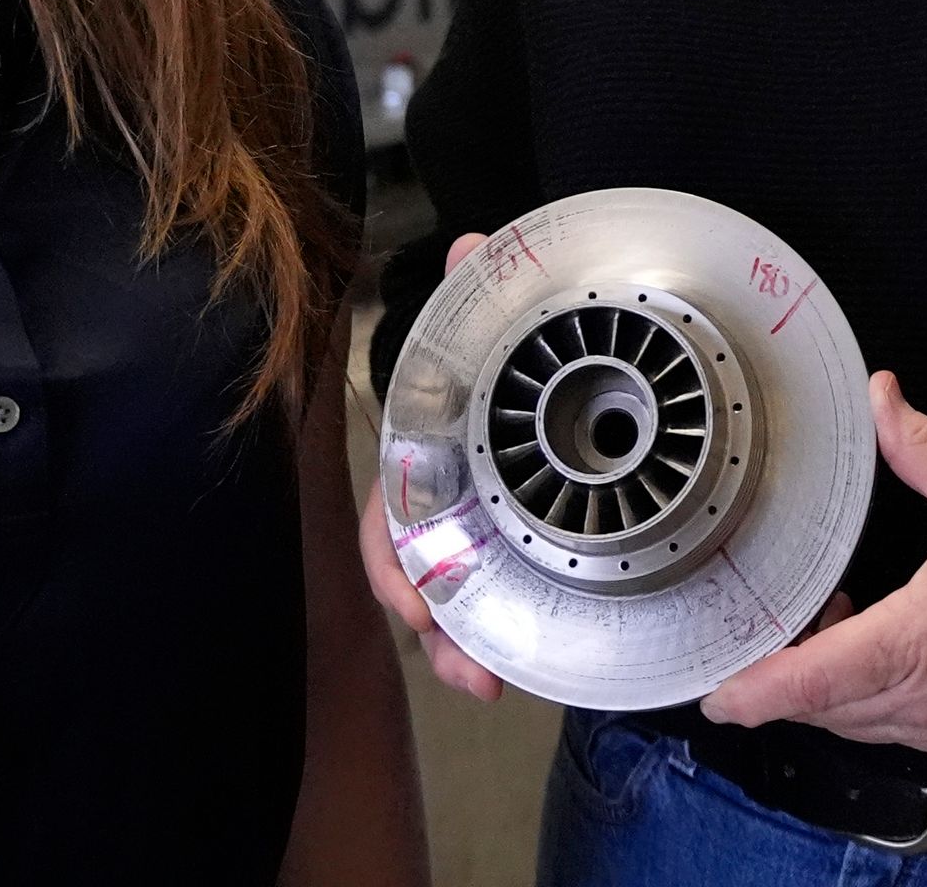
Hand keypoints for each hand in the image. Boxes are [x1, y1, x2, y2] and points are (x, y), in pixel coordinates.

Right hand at [361, 232, 503, 700]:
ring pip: (445, 608)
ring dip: (460, 651)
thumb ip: (472, 293)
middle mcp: (431, 507)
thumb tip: (470, 243)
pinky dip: (487, 645)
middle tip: (470, 668)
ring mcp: (463, 538)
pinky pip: (481, 612)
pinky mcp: (500, 560)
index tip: (416, 602)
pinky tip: (508, 673)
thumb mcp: (484, 330)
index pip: (387, 520)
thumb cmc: (492, 364)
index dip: (395, 563)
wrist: (539, 379)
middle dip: (435, 630)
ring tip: (489, 682)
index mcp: (419, 460)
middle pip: (415, 583)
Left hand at [698, 372, 926, 752]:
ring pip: (849, 721)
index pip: (811, 684)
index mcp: (914, 641)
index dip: (754, 692)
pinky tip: (862, 641)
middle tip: (760, 627)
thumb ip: (920, 448)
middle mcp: (920, 696)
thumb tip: (882, 397)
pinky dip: (858, 695)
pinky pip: (883, 725)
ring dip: (820, 685)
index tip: (714, 692)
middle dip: (779, 677)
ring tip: (820, 621)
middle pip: (818, 708)